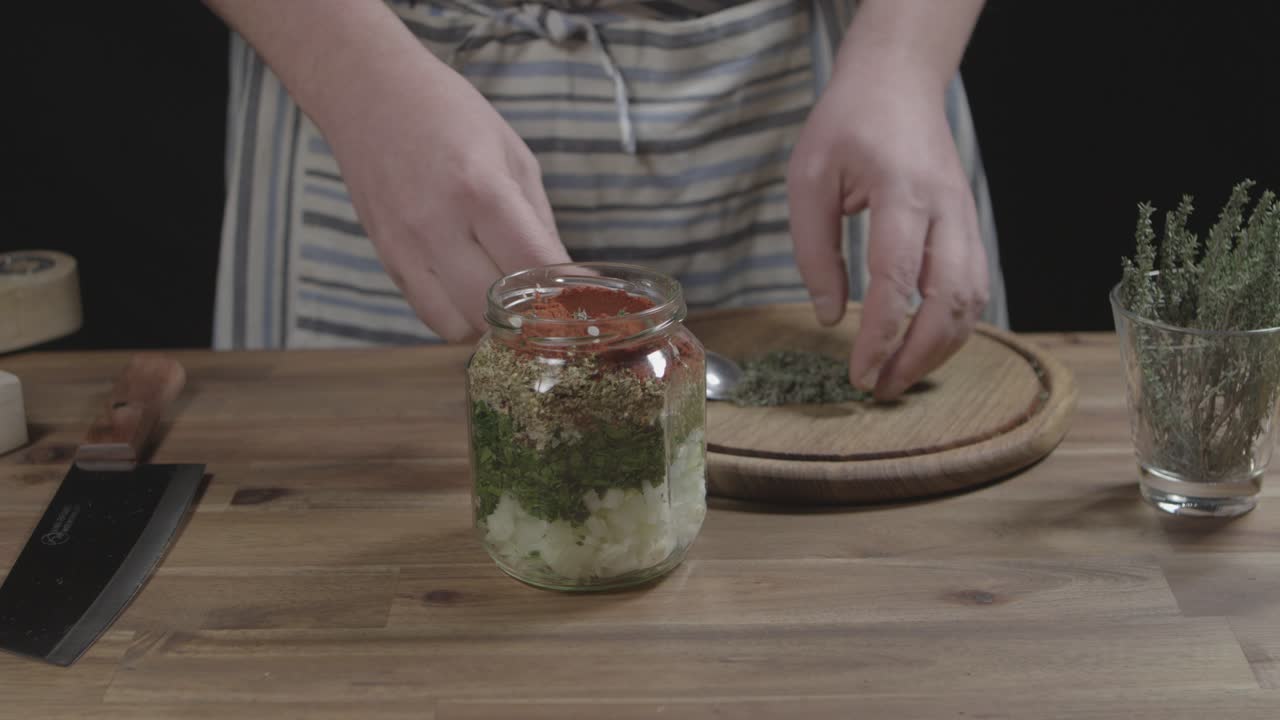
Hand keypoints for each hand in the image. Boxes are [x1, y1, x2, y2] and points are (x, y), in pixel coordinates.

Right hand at [323, 55, 567, 341]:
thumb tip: (562, 278)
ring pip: (457, 326)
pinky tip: (474, 292)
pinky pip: (428, 313)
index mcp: (481, 192)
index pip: (533, 266)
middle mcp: (439, 227)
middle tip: (548, 304)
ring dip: (490, 324)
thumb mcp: (513, 155)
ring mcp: (405, 249)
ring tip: (508, 302)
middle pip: (494, 310)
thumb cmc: (450, 115)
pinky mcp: (385, 260)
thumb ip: (539, 222)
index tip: (587, 298)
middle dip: (528, 315)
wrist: (367, 92)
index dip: (566, 290)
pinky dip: (458, 315)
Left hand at [787, 60, 988, 400]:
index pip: (898, 280)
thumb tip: (830, 315)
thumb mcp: (809, 178)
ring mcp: (966, 217)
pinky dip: (955, 326)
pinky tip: (923, 346)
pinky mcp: (969, 226)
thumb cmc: (848, 123)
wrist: (898, 81)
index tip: (859, 374)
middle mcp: (947, 208)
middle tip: (880, 390)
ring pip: (972, 299)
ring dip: (940, 348)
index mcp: (904, 192)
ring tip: (900, 378)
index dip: (881, 335)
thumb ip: (815, 249)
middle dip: (918, 356)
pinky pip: (975, 286)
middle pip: (950, 299)